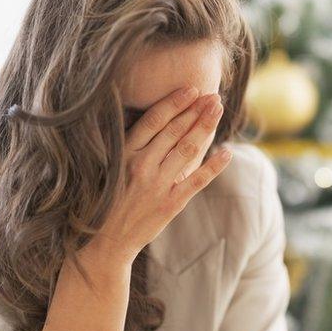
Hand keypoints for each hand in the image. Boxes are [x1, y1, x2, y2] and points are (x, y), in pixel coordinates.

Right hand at [87, 86, 230, 265]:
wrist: (104, 242)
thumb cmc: (107, 200)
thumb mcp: (111, 168)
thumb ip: (132, 147)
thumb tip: (158, 122)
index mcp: (124, 154)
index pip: (154, 120)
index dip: (175, 102)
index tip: (191, 88)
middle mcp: (141, 166)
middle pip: (175, 131)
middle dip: (196, 110)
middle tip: (213, 95)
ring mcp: (157, 185)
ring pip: (187, 149)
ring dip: (205, 127)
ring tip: (219, 110)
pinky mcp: (170, 204)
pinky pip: (197, 180)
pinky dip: (214, 165)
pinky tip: (227, 152)